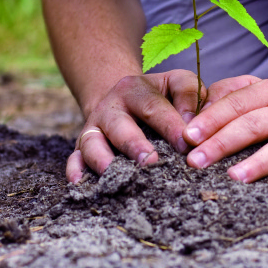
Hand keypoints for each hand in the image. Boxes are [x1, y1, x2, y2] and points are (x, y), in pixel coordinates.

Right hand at [67, 70, 202, 182]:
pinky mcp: (81, 147)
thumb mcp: (175, 83)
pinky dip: (75, 171)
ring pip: (92, 143)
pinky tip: (80, 184)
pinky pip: (74, 159)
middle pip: (120, 126)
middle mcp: (110, 108)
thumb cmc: (159, 96)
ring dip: (104, 161)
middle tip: (152, 162)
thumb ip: (189, 95)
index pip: (153, 106)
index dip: (170, 125)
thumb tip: (193, 126)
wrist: (122, 98)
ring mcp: (93, 128)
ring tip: (120, 177)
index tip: (186, 144)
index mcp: (134, 89)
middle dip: (135, 145)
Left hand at [183, 76, 267, 186]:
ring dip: (256, 164)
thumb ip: (229, 95)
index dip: (210, 119)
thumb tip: (194, 111)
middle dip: (221, 143)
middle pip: (252, 125)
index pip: (236, 104)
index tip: (188, 136)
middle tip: (196, 161)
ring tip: (233, 177)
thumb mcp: (261, 92)